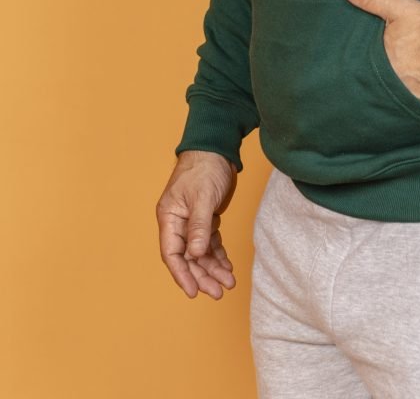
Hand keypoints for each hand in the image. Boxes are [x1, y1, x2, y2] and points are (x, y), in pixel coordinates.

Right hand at [156, 150, 237, 299]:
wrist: (217, 148)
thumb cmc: (205, 168)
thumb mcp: (203, 197)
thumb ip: (199, 226)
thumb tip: (195, 254)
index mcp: (170, 217)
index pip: (172, 253)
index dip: (181, 274)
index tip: (193, 292)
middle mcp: (178, 222)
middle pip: (188, 257)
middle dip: (202, 276)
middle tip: (219, 291)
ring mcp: (192, 221)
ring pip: (200, 252)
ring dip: (213, 268)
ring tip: (228, 282)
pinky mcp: (206, 218)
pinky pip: (210, 243)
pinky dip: (218, 255)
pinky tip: (227, 266)